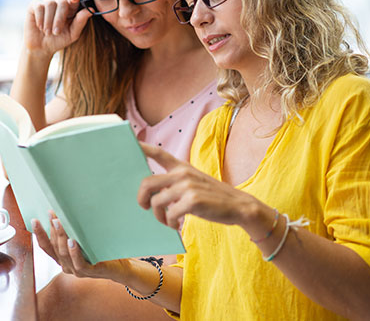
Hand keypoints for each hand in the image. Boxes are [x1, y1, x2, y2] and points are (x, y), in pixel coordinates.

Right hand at [23, 0, 92, 55]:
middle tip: (56, 32)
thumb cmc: (59, 40)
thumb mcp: (72, 34)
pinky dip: (40, 18)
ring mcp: (46, 3)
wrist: (41, 47)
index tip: (74, 0)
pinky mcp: (34, 5)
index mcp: (70, 9)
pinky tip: (40, 27)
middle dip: (59, 18)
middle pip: (62, 2)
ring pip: (49, 4)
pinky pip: (38, 6)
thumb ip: (81, 22)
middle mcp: (58, 4)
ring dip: (49, 21)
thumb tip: (91, 10)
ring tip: (47, 32)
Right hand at [31, 213, 127, 280]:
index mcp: (62, 258)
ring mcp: (76, 270)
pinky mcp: (88, 272)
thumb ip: (73, 232)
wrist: (119, 266)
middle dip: (51, 230)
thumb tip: (65, 211)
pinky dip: (74, 252)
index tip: (34, 220)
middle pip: (54, 247)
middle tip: (50, 215)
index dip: (39, 234)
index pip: (46, 246)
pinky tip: (72, 242)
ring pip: (64, 253)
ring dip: (60, 236)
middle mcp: (66, 265)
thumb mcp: (83, 239)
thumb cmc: (100, 251)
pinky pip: (78, 263)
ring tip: (58, 222)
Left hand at [138, 143, 264, 230]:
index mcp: (182, 167)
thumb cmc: (213, 197)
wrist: (239, 206)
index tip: (130, 144)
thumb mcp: (195, 182)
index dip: (143, 148)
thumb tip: (153, 194)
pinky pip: (169, 214)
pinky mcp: (192, 201)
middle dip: (142, 199)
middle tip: (145, 208)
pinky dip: (170, 223)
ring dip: (158, 216)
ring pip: (156, 202)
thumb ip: (176, 183)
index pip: (158, 153)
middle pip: (147, 183)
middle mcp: (183, 174)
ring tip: (167, 221)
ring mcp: (187, 186)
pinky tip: (177, 225)